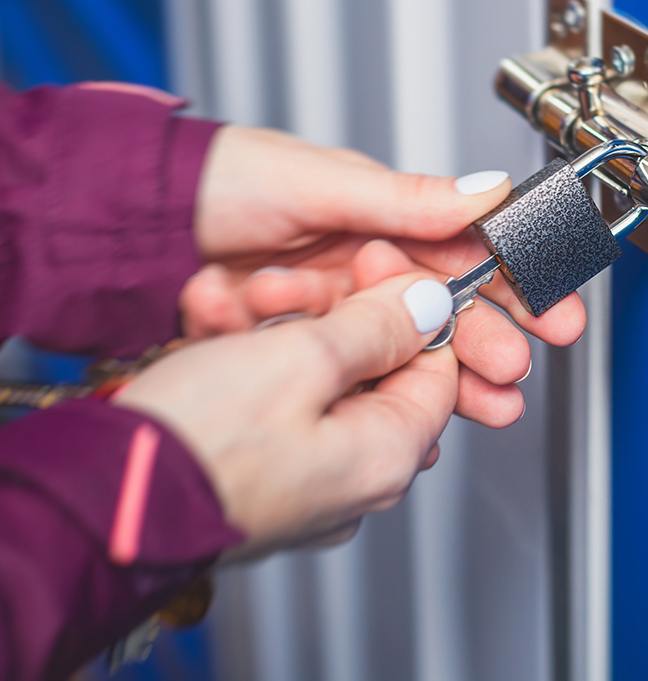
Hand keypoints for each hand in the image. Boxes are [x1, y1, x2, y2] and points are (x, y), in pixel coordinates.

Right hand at [116, 267, 457, 558]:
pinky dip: (249, 363)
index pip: (439, 366)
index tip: (374, 262)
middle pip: (371, 368)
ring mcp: (306, 480)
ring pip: (314, 378)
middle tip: (279, 283)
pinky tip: (210, 335)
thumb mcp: (302, 360)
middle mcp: (354, 478)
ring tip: (224, 303)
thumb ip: (378, 327)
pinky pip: (273, 403)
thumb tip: (429, 306)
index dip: (410, 304)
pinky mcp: (259, 475)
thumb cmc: (193, 443)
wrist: (91, 502)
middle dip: (325, 311)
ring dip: (276, 329)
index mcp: (386, 455)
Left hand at [185, 127, 587, 426]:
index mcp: (386, 217)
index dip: (518, 283)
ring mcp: (342, 307)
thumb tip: (488, 190)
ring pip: (414, 348)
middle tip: (517, 370)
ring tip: (492, 407)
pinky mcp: (310, 342)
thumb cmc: (228, 178)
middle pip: (448, 310)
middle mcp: (370, 264)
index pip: (470, 253)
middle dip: (489, 341)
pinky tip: (424, 414)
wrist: (145, 223)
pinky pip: (363, 370)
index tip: (557, 312)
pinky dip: (393, 392)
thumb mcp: (323, 184)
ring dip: (455, 379)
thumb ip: (408, 198)